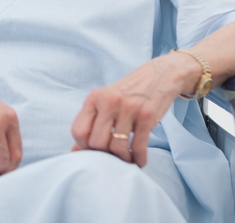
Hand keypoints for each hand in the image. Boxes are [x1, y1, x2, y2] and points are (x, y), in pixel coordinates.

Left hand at [70, 52, 199, 165]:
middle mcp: (109, 101)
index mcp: (94, 98)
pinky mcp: (147, 116)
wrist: (159, 75)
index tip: (93, 154)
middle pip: (96, 142)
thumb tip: (74, 151)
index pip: (78, 131)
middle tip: (112, 158)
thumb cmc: (129, 93)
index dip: (83, 148)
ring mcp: (129, 108)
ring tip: (127, 159)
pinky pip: (139, 146)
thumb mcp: (105, 101)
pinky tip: (139, 160)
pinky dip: (138, 159)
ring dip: (123, 160)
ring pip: (117, 147)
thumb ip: (91, 124)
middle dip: (104, 156)